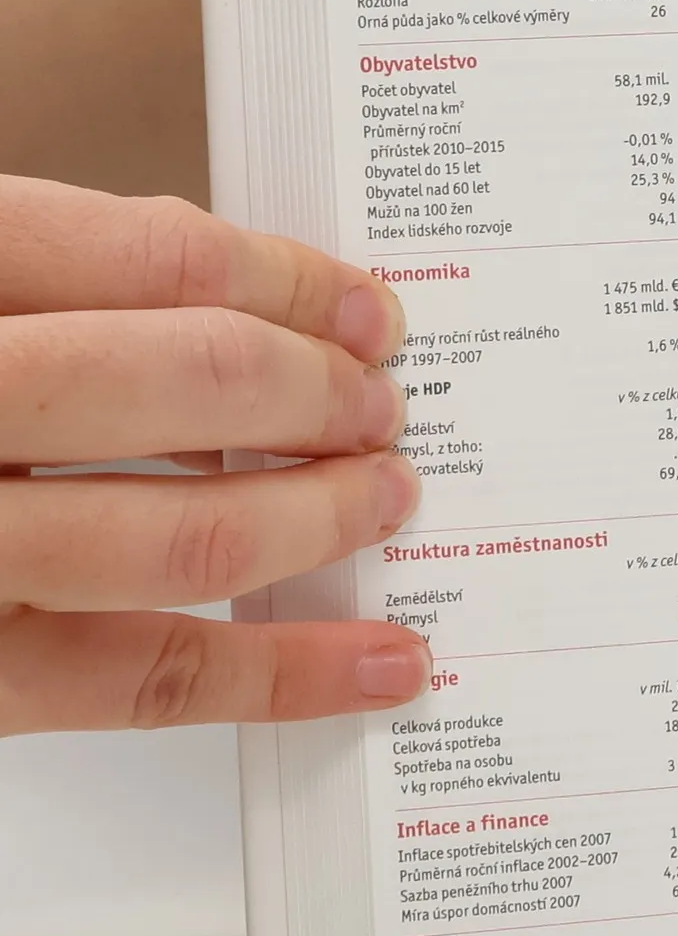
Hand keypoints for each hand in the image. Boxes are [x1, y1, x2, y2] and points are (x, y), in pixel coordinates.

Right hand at [0, 178, 428, 734]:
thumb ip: (30, 269)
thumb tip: (215, 276)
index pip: (140, 254)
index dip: (283, 278)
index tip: (358, 303)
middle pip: (179, 381)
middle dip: (315, 390)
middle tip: (380, 401)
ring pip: (178, 537)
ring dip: (316, 512)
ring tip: (385, 494)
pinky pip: (143, 681)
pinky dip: (284, 676)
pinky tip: (381, 663)